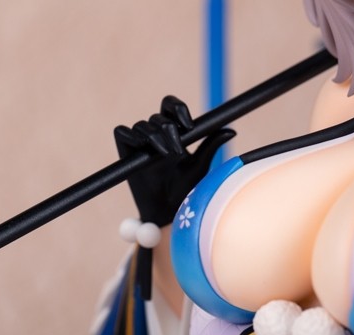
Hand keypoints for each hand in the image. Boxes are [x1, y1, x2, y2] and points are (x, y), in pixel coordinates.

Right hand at [114, 96, 234, 225]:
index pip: (170, 106)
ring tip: (166, 155)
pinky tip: (142, 146)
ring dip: (154, 137)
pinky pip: (122, 133)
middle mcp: (153, 134)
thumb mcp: (200, 164)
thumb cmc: (184, 187)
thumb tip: (231, 130)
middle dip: (169, 130)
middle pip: (157, 118)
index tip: (189, 126)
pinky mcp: (124, 152)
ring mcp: (138, 143)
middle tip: (178, 150)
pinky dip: (130, 135)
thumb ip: (211, 145)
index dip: (178, 109)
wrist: (167, 209)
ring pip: (142, 125)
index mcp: (171, 131)